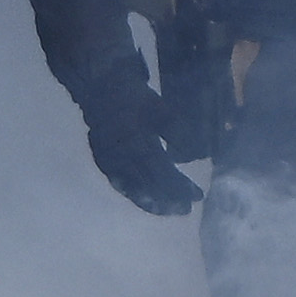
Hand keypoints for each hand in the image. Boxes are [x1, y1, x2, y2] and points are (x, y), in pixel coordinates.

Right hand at [79, 82, 202, 215]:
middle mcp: (122, 156)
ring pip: (132, 188)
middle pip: (148, 184)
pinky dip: (134, 194)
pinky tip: (144, 198)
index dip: (179, 186)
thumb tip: (196, 157)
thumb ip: (178, 134)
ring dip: (151, 201)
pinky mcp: (102, 160)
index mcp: (137, 141)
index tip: (197, 196)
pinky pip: (119, 183)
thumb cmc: (134, 97)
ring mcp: (109, 160)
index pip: (161, 172)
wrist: (99, 87)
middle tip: (186, 209)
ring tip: (167, 209)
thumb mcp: (162, 110)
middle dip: (168, 199)